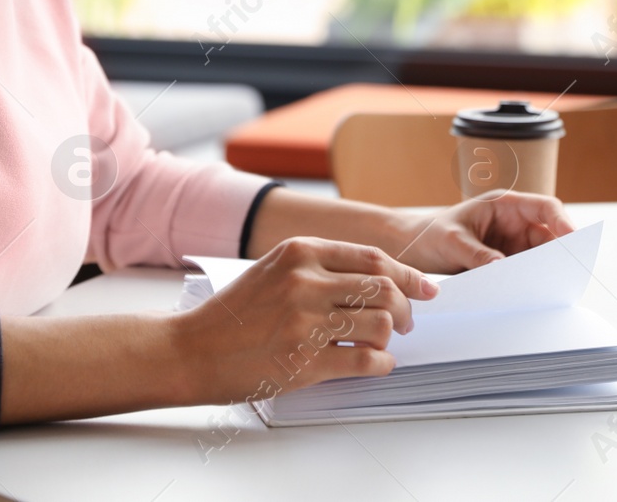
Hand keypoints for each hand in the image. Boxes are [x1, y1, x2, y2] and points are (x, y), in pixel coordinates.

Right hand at [173, 237, 437, 406]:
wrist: (190, 349)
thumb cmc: (232, 314)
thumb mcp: (273, 270)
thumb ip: (318, 268)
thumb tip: (376, 281)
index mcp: (299, 251)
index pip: (373, 258)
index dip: (408, 275)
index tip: (426, 287)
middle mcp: (305, 281)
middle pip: (385, 289)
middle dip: (407, 309)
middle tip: (406, 322)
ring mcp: (305, 321)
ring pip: (382, 324)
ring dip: (391, 338)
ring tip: (382, 344)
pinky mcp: (305, 361)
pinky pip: (366, 361)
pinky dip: (381, 364)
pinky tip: (374, 364)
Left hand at [386, 191, 575, 273]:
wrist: (414, 249)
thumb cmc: (431, 234)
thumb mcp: (452, 241)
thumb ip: (477, 254)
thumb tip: (501, 268)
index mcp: (504, 205)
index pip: (545, 207)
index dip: (563, 221)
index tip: (573, 239)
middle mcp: (514, 224)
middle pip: (549, 237)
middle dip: (558, 254)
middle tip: (563, 273)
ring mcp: (512, 246)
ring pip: (539, 259)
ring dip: (543, 272)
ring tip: (544, 289)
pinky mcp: (506, 266)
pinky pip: (525, 274)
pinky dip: (528, 284)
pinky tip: (527, 296)